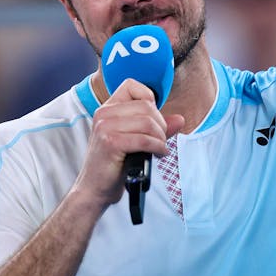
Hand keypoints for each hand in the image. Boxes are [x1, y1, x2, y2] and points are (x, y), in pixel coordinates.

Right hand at [72, 78, 183, 208]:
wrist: (94, 189)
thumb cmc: (114, 165)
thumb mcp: (137, 141)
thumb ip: (157, 128)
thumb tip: (180, 119)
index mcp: (108, 109)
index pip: (132, 85)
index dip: (150, 99)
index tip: (153, 119)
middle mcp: (104, 114)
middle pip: (147, 106)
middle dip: (161, 125)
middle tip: (160, 140)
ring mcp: (105, 127)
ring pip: (148, 122)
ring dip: (161, 138)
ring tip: (159, 149)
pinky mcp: (110, 143)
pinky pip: (145, 139)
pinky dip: (158, 147)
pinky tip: (158, 155)